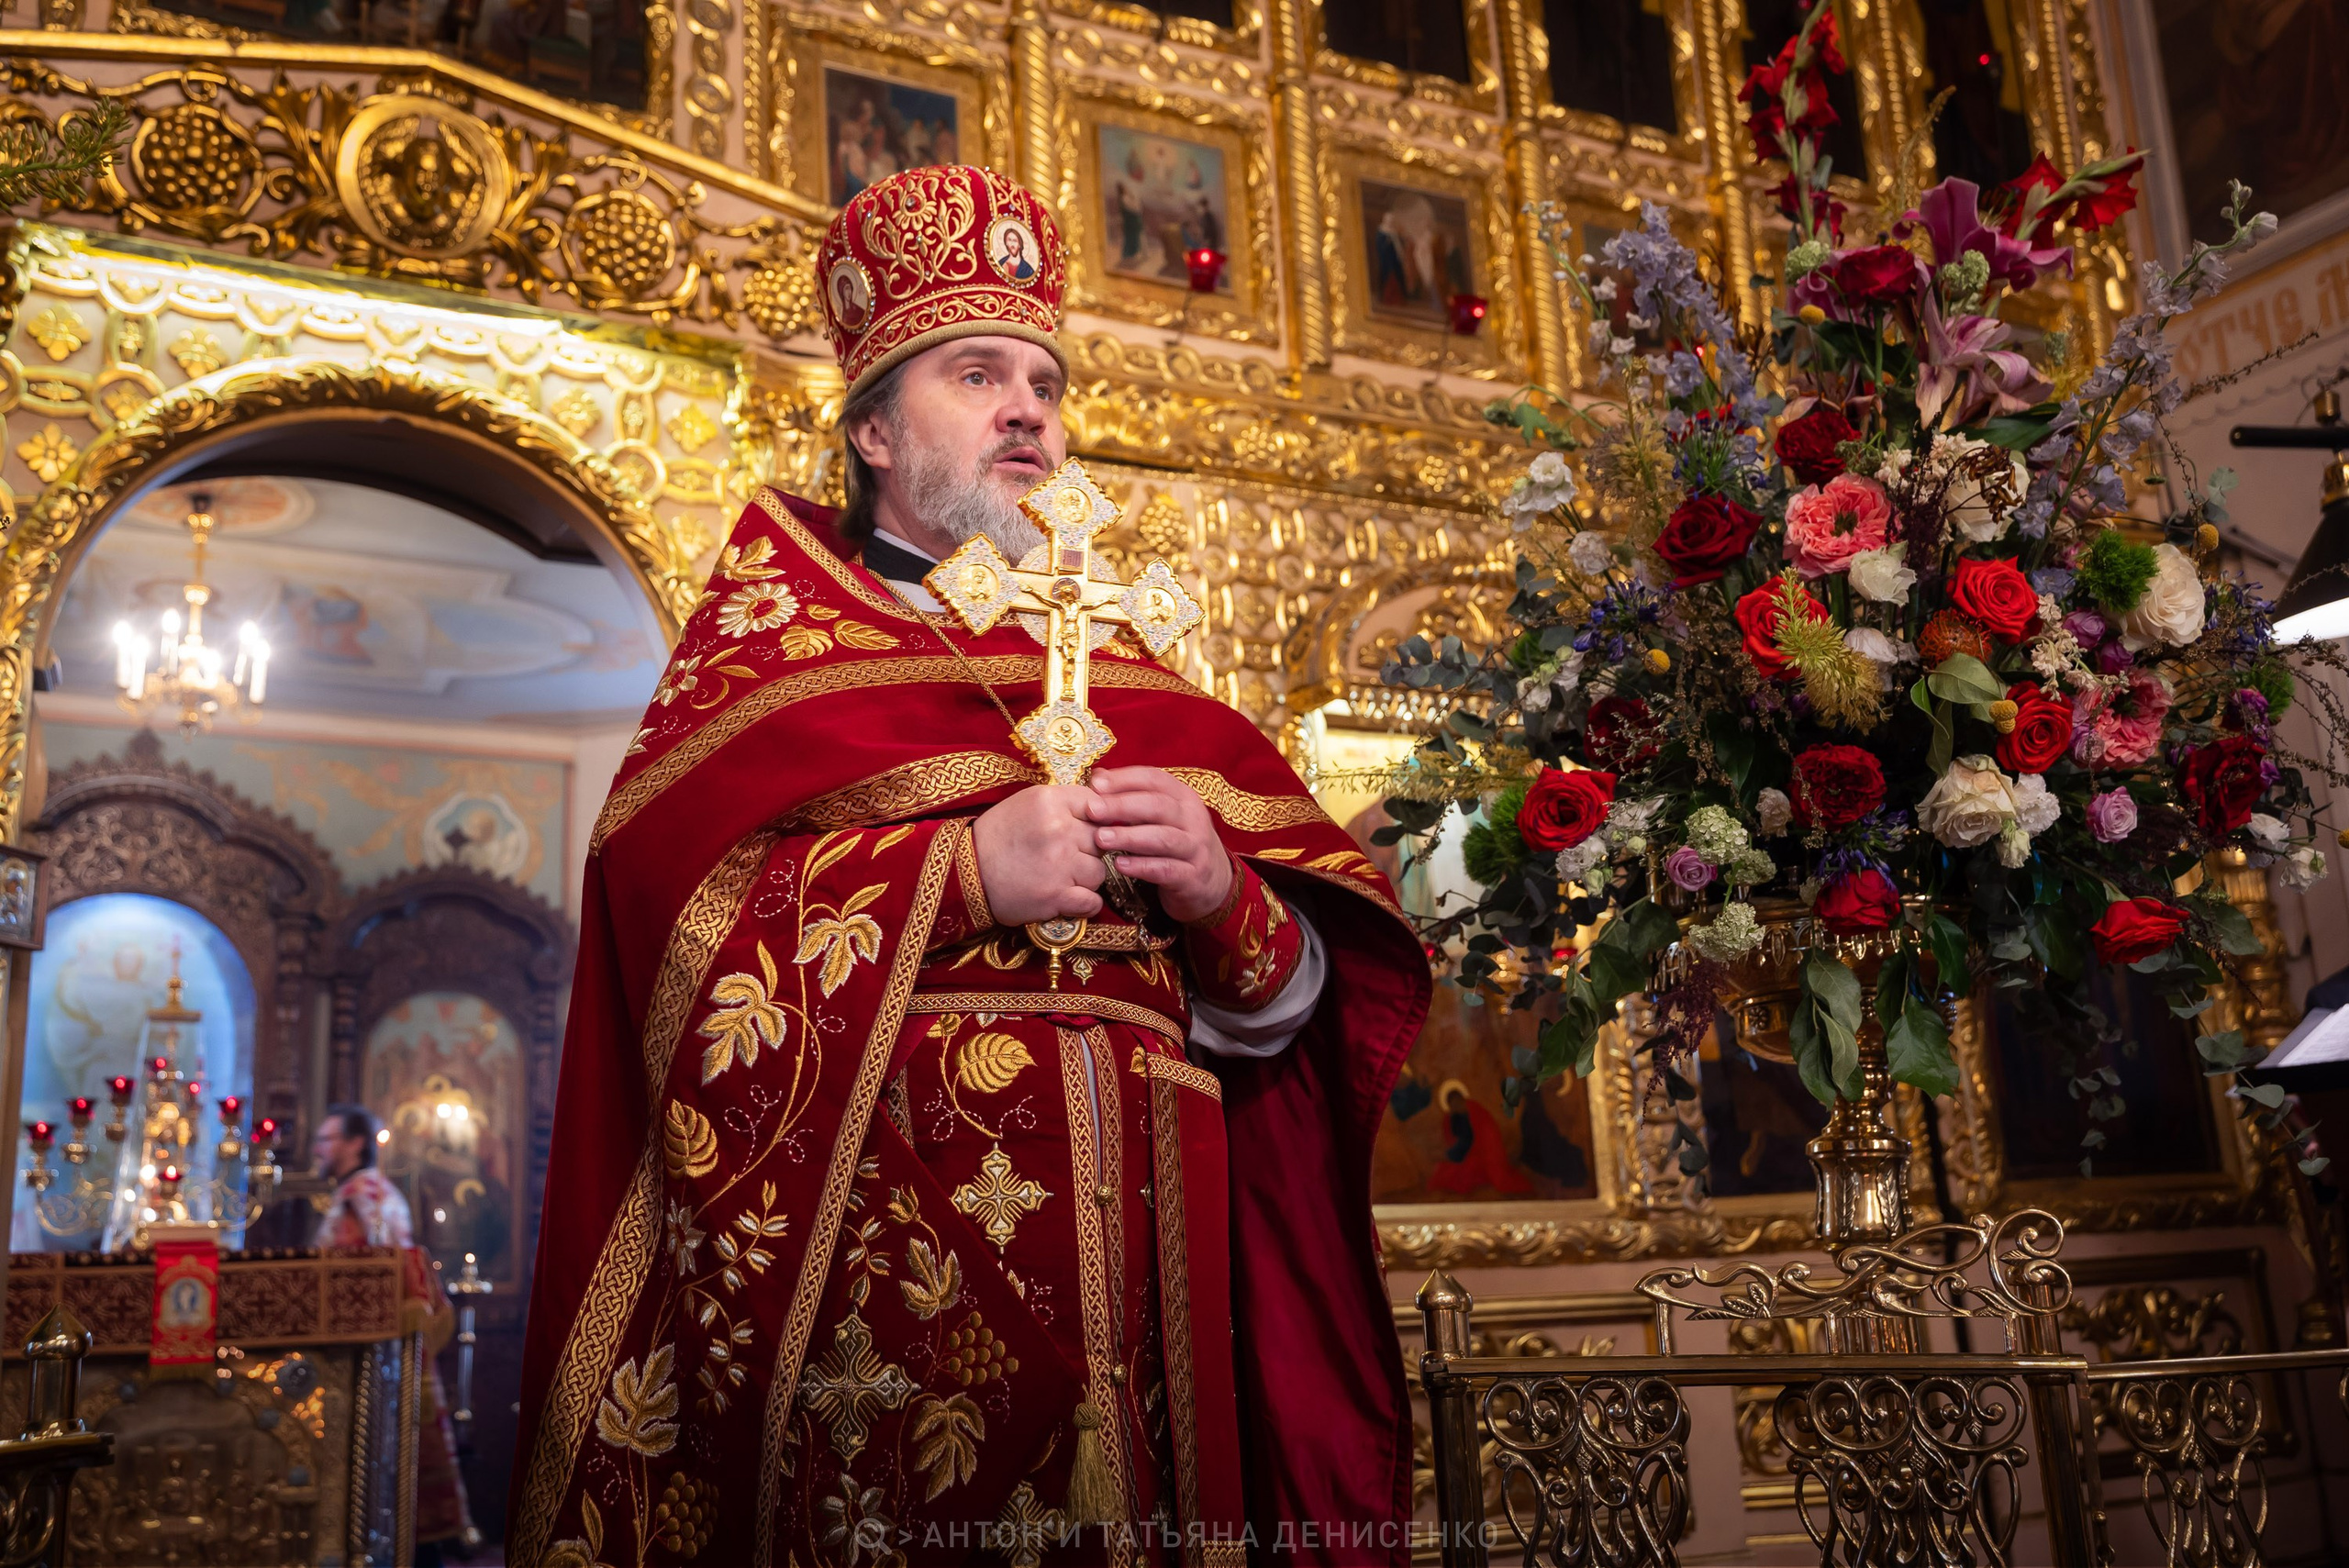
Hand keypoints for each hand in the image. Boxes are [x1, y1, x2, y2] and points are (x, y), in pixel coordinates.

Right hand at [973, 785, 1104, 924]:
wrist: (965, 873)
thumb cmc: (997, 837)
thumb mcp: (1026, 803)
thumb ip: (1062, 802)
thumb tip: (1101, 805)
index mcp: (1049, 801)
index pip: (1095, 804)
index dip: (1092, 819)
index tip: (1081, 829)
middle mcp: (1058, 829)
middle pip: (1100, 839)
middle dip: (1088, 849)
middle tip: (1066, 856)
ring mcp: (1060, 864)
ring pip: (1099, 872)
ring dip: (1085, 878)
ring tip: (1062, 878)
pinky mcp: (1057, 896)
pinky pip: (1093, 901)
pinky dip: (1085, 904)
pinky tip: (1069, 899)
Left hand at [1087, 767, 1232, 922]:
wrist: (1211, 882)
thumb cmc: (1177, 842)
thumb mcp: (1162, 816)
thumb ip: (1134, 797)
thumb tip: (1098, 777)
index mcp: (1184, 797)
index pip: (1155, 779)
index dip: (1125, 779)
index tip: (1096, 784)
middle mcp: (1193, 819)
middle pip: (1158, 806)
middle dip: (1122, 805)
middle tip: (1092, 810)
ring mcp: (1196, 848)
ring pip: (1162, 838)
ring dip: (1129, 837)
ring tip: (1101, 838)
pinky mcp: (1193, 876)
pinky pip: (1166, 869)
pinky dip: (1142, 866)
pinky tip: (1120, 864)